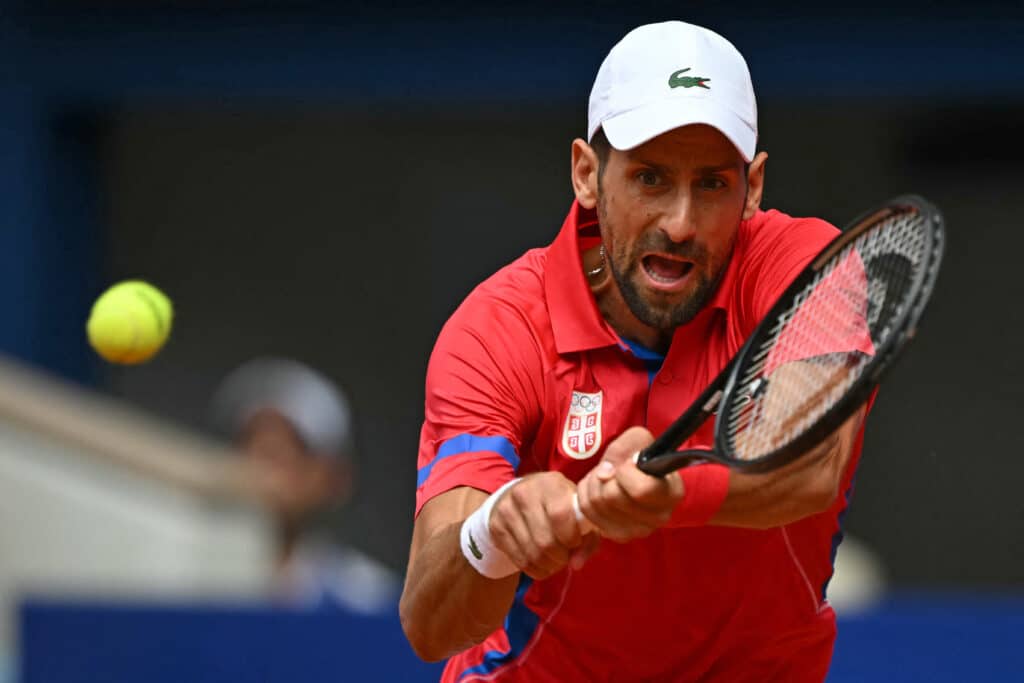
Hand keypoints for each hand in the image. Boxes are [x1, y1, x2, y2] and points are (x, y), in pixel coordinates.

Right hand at [489, 472, 600, 579]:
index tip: (575, 542)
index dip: (571, 537)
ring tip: (555, 561)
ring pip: (532, 554)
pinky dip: (535, 569)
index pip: (560, 515)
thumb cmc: (558, 504)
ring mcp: (507, 509)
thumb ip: (588, 538)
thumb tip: (576, 564)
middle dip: (561, 557)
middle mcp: (525, 492)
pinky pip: (520, 560)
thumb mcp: (578, 512)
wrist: (522, 496)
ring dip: (549, 565)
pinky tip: (541, 562)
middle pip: (545, 541)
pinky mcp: (496, 526)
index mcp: (551, 483)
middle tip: (565, 556)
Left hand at [576, 427, 683, 541]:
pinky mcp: (618, 536)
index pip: (642, 490)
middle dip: (604, 476)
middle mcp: (659, 517)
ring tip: (604, 478)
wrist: (634, 474)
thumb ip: (624, 448)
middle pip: (613, 497)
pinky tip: (598, 490)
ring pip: (597, 504)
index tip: (626, 464)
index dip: (625, 472)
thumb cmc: (640, 457)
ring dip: (593, 484)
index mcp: (672, 493)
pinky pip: (587, 513)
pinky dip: (586, 495)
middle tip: (611, 470)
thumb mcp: (638, 440)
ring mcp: (638, 531)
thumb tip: (604, 474)